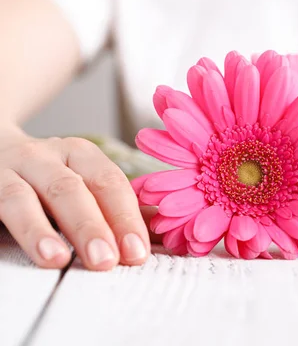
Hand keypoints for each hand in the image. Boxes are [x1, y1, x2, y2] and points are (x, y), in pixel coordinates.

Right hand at [0, 125, 149, 269]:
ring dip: (39, 230)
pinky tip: (14, 250)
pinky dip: (6, 229)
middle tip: (106, 260)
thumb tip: (165, 235)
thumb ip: (119, 206)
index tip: (137, 252)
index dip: (124, 217)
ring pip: (21, 197)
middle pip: (69, 189)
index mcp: (79, 154)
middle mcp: (43, 156)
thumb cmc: (50, 176)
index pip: (108, 183)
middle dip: (90, 226)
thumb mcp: (84, 180)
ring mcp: (6, 171)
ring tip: (57, 259)